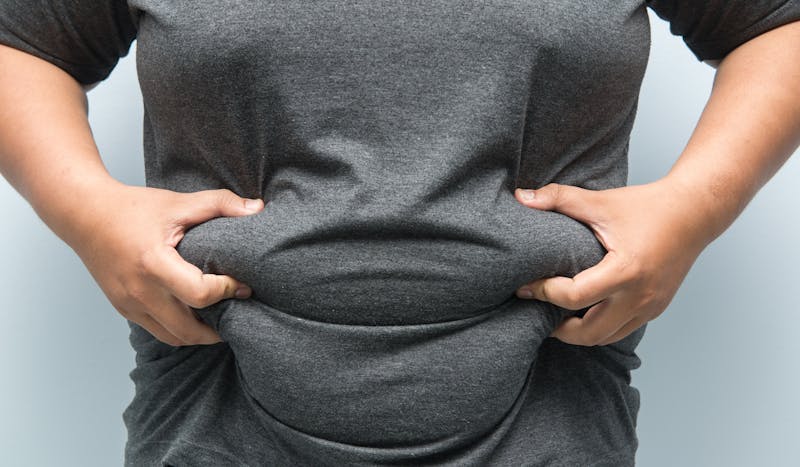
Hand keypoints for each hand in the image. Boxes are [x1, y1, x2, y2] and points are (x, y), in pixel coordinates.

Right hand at [67, 182, 263, 345]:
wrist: (85, 215)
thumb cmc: (133, 208)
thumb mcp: (178, 202)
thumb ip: (220, 204)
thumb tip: (257, 209)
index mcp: (154, 264)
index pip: (200, 294)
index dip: (227, 291)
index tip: (242, 284)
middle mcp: (139, 291)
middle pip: (188, 330)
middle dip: (217, 329)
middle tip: (238, 314)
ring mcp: (128, 304)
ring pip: (171, 337)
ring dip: (197, 335)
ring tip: (219, 321)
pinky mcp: (123, 309)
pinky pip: (156, 330)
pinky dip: (177, 329)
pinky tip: (194, 315)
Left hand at [513, 180, 712, 345]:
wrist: (694, 212)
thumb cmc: (646, 206)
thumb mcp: (600, 201)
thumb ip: (558, 199)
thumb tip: (520, 197)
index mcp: (625, 271)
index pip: (574, 297)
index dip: (544, 293)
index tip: (526, 287)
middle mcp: (640, 296)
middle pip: (589, 333)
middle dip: (558, 329)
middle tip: (536, 312)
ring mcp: (650, 306)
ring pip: (606, 338)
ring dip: (579, 333)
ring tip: (556, 316)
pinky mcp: (656, 308)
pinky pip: (622, 330)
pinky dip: (599, 328)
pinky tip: (583, 312)